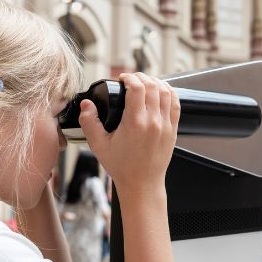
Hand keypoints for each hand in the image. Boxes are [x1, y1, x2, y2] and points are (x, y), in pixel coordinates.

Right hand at [79, 73, 179, 201]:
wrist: (141, 184)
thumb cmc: (121, 167)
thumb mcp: (98, 145)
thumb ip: (90, 122)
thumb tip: (86, 105)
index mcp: (135, 122)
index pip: (137, 88)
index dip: (129, 77)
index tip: (122, 78)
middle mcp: (153, 121)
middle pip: (152, 86)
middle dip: (141, 77)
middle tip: (132, 78)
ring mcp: (165, 125)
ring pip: (166, 92)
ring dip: (156, 82)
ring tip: (145, 82)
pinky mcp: (173, 130)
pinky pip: (176, 104)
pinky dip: (169, 93)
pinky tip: (161, 91)